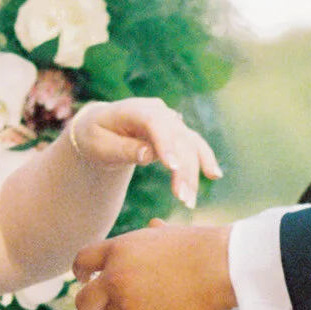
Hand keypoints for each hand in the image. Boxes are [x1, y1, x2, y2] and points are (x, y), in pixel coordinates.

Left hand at [61, 93, 221, 209]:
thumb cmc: (95, 137)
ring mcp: (170, 122)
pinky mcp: (177, 134)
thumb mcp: (98, 144)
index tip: (172, 167)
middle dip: (183, 169)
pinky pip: (194, 146)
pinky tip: (214, 175)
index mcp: (134, 109)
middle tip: (182, 199)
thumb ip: (122, 148)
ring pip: (190, 144)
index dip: (166, 143)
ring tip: (190, 200)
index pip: (154, 123)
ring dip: (194, 171)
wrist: (101, 128)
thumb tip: (147, 154)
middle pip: (177, 137)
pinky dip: (205, 160)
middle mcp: (158, 111)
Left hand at [72, 221, 239, 309]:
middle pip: (84, 302)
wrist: (222, 267)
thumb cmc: (201, 247)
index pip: (81, 262)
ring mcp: (129, 306)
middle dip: (92, 308)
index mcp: (118, 250)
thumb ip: (153, 233)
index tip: (85, 281)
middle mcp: (116, 279)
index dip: (81, 274)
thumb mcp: (169, 232)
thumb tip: (154, 224)